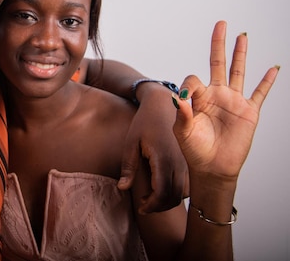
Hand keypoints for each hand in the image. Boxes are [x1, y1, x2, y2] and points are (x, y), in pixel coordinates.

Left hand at [118, 87, 188, 212]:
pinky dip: (177, 192)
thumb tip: (122, 188)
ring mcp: (186, 162)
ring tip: (151, 197)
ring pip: (183, 193)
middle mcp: (179, 163)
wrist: (164, 104)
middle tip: (143, 205)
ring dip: (168, 201)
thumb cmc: (144, 122)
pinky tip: (162, 187)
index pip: (161, 193)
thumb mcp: (131, 142)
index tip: (141, 207)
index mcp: (164, 159)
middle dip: (159, 207)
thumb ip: (128, 166)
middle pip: (173, 197)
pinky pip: (187, 185)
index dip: (151, 205)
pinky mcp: (189, 161)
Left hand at [173, 21, 278, 181]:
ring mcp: (233, 101)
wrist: (212, 168)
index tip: (187, 96)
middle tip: (221, 24)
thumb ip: (183, 113)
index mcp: (198, 97)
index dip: (190, 85)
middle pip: (217, 63)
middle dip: (218, 43)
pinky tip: (273, 68)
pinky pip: (260, 93)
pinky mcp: (249, 112)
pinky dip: (267, 81)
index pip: (194, 78)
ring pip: (238, 71)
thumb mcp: (182, 131)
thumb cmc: (194, 149)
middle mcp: (216, 95)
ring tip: (242, 35)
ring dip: (240, 54)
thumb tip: (181, 95)